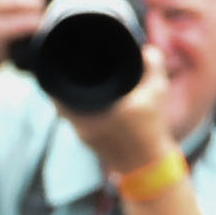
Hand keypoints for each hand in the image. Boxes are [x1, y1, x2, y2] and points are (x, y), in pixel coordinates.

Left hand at [62, 42, 175, 178]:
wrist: (146, 166)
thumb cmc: (150, 129)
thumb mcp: (157, 91)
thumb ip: (152, 64)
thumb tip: (145, 49)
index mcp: (92, 113)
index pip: (61, 94)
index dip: (59, 77)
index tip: (63, 62)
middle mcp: (82, 126)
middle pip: (60, 102)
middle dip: (65, 83)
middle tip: (70, 66)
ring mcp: (84, 136)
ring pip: (68, 112)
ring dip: (71, 97)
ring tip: (78, 78)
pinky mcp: (89, 141)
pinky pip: (77, 120)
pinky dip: (79, 108)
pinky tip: (90, 97)